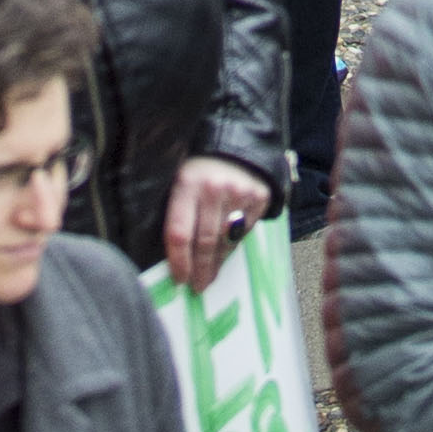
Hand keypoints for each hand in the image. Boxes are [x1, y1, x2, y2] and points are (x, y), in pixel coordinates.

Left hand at [159, 154, 267, 289]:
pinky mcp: (259, 197)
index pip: (180, 233)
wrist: (234, 144)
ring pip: (226, 241)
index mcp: (187, 183)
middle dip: (200, 270)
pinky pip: (245, 233)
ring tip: (209, 277)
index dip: (179, 262)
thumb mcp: (180, 181)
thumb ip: (177, 212)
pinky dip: (234, 245)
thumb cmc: (199, 169)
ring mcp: (239, 192)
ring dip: (217, 264)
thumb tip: (174, 258)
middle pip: (205, 242)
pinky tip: (225, 251)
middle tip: (197, 287)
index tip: (179, 280)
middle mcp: (214, 188)